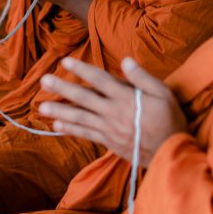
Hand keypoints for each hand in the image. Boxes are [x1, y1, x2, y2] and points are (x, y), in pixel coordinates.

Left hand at [38, 57, 186, 166]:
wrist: (171, 153)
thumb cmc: (170, 120)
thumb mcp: (164, 94)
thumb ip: (143, 78)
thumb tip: (126, 60)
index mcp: (127, 98)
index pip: (100, 80)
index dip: (82, 70)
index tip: (65, 61)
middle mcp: (114, 112)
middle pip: (84, 98)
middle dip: (63, 88)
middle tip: (44, 80)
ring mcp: (109, 129)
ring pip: (80, 118)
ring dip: (60, 112)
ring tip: (42, 107)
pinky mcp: (108, 142)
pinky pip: (86, 134)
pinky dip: (71, 130)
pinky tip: (57, 126)